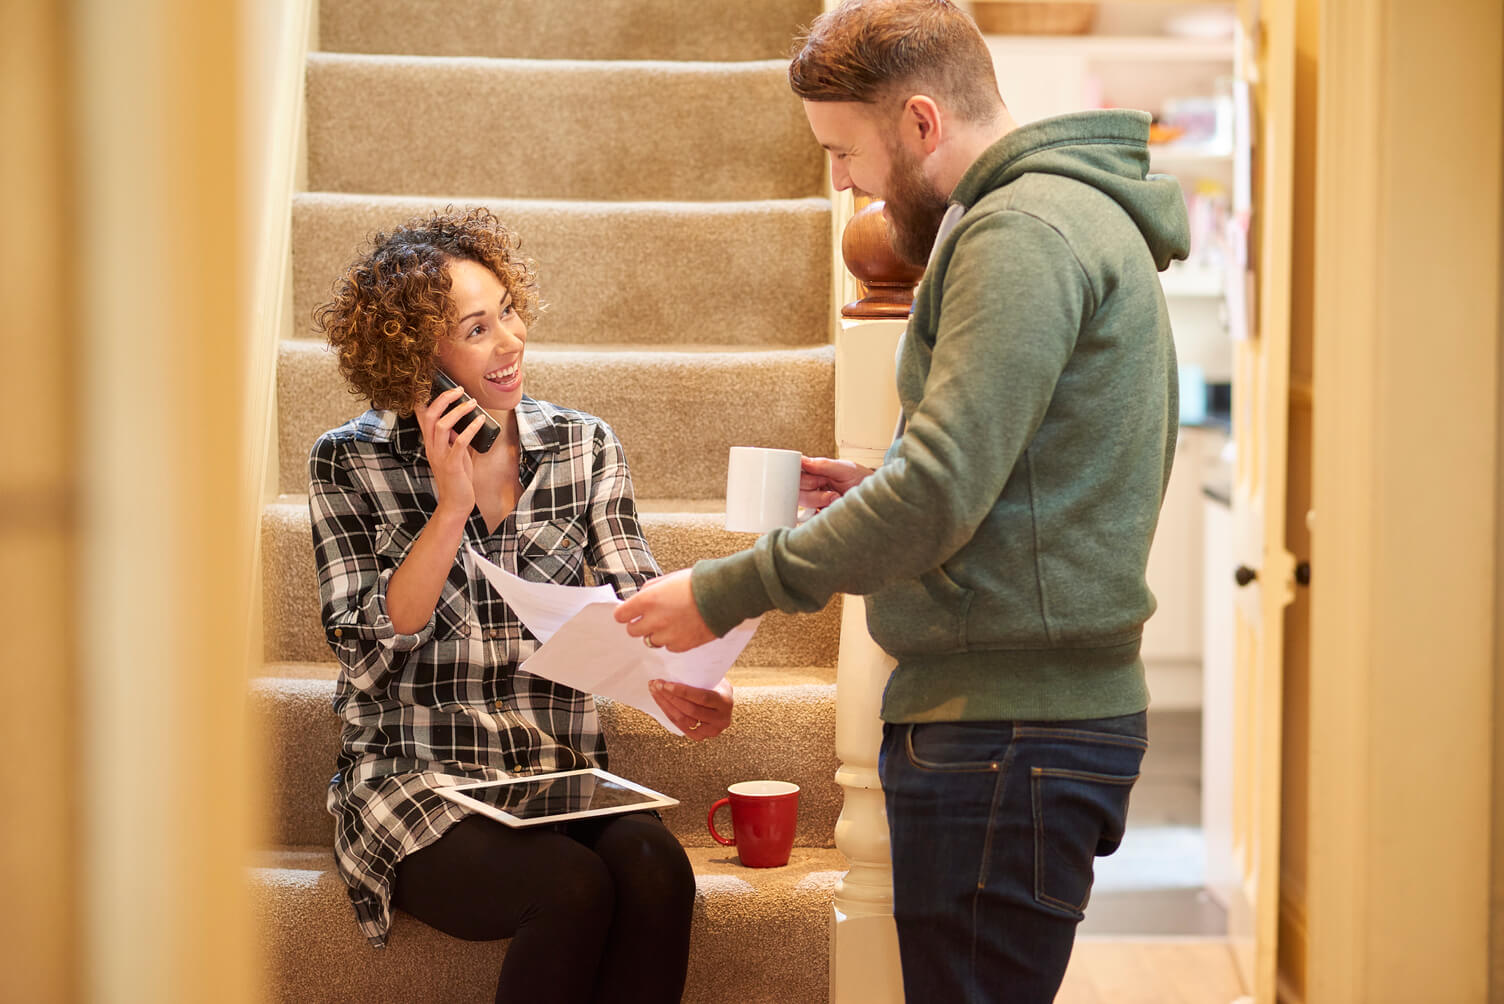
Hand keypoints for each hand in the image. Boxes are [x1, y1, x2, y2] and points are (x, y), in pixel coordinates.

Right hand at [415, 386, 482, 515]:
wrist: (456, 502)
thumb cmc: (457, 477)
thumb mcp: (454, 453)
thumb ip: (455, 438)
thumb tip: (462, 422)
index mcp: (431, 442)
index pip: (422, 416)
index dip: (427, 398)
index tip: (441, 385)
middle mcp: (432, 447)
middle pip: (429, 416)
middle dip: (443, 399)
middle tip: (459, 389)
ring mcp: (440, 455)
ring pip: (442, 426)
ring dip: (458, 411)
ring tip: (472, 402)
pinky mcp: (452, 465)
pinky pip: (459, 443)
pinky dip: (471, 429)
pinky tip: (480, 421)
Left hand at [614, 568, 715, 651]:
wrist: (723, 595)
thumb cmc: (698, 583)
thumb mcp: (668, 579)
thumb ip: (650, 590)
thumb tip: (639, 598)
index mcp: (648, 600)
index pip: (621, 615)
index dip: (625, 613)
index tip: (630, 612)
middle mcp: (655, 620)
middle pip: (632, 631)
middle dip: (639, 624)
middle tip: (651, 618)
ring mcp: (667, 635)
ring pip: (650, 641)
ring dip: (657, 633)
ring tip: (672, 622)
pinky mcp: (681, 645)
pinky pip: (669, 647)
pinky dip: (673, 640)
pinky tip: (683, 628)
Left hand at [649, 678, 732, 739]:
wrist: (723, 701)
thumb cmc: (715, 685)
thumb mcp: (713, 678)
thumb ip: (699, 677)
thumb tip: (674, 670)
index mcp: (725, 702)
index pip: (702, 698)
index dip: (682, 692)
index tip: (665, 684)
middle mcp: (721, 719)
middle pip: (690, 710)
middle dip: (670, 697)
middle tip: (656, 684)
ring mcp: (711, 731)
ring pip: (683, 719)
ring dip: (665, 705)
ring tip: (654, 691)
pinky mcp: (700, 736)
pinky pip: (680, 725)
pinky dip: (668, 713)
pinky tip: (660, 701)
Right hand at [799, 455, 873, 511]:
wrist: (876, 500)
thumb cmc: (862, 481)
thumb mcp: (844, 469)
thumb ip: (822, 464)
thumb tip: (802, 459)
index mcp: (816, 472)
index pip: (797, 473)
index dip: (803, 477)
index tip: (815, 478)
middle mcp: (814, 486)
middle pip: (797, 489)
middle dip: (813, 489)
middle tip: (828, 486)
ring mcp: (816, 502)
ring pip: (803, 503)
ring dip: (819, 500)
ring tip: (835, 498)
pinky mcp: (820, 516)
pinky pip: (809, 518)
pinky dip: (818, 515)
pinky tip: (830, 509)